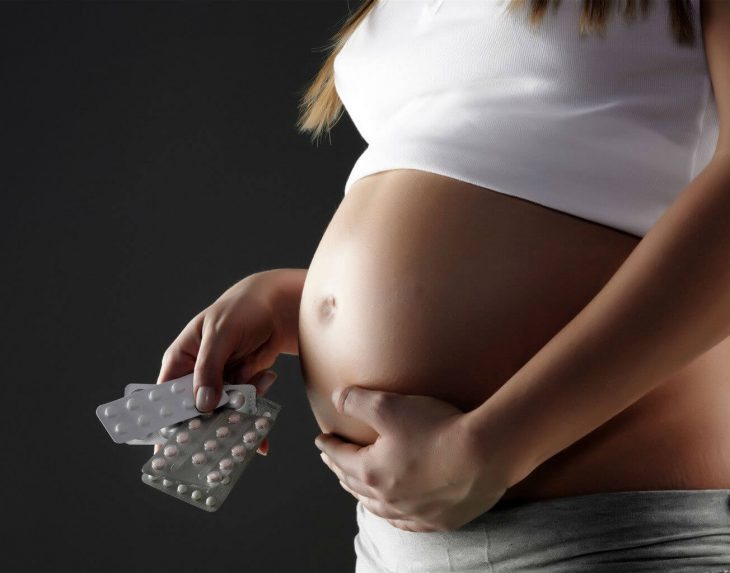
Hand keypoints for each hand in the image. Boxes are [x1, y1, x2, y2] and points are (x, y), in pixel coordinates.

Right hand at [155, 270, 300, 454]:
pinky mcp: (243, 386)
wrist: (277, 307)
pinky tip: (261, 439)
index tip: (172, 448)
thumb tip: (203, 403)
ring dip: (237, 423)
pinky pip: (245, 409)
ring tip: (250, 433)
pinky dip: (253, 420)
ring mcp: (222, 383)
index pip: (166, 396)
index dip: (167, 422)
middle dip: (208, 429)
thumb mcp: (221, 334)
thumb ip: (210, 368)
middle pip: (196, 411)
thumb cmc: (241, 309)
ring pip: (224, 413)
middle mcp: (198, 375)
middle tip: (216, 450)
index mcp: (181, 360)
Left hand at [313, 386, 510, 531]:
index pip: (341, 458)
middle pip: (355, 484)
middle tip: (333, 460)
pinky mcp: (440, 519)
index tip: (322, 440)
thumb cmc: (436, 428)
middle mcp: (388, 498)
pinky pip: (407, 523)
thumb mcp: (389, 405)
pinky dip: (394, 516)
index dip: (329, 446)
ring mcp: (414, 512)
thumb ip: (358, 401)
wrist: (484, 454)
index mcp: (371, 472)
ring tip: (356, 487)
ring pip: (379, 507)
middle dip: (341, 469)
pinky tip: (395, 514)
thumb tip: (336, 398)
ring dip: (363, 495)